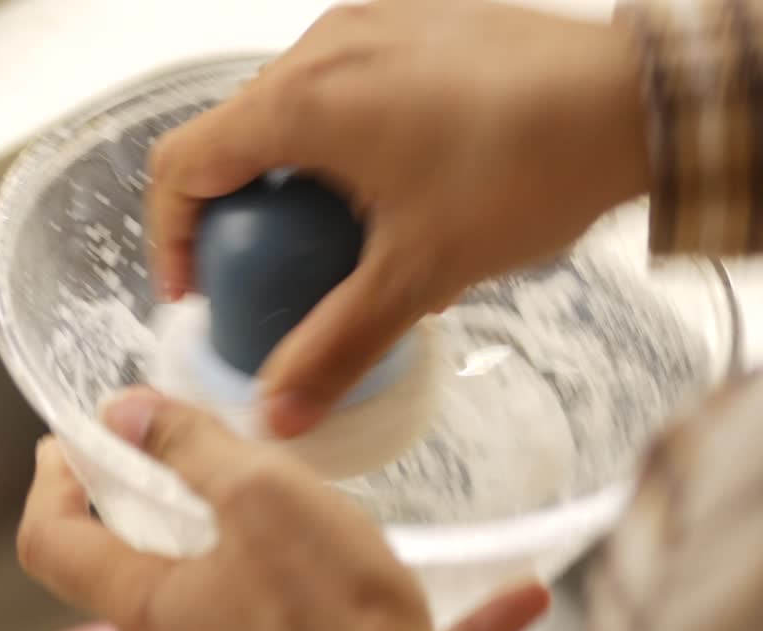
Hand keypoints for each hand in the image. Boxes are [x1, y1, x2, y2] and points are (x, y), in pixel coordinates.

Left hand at [17, 387, 547, 630]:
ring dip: (276, 597)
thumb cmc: (329, 621)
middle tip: (195, 512)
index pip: (54, 544)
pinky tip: (508, 601)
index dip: (52, 486)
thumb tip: (120, 411)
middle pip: (131, 609)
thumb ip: (188, 448)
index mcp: (148, 614)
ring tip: (343, 552)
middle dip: (153, 560)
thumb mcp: (262, 499)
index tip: (66, 445)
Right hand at [146, 0, 648, 436]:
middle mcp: (321, 49)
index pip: (182, 164)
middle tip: (267, 275)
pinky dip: (332, 141)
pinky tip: (386, 188)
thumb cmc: (529, 168)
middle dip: (233, 214)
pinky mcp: (408, 22)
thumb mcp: (418, 274)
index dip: (170, 235)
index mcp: (302, 101)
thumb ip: (335, 347)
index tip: (197, 289)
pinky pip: (338, 84)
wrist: (637, 100)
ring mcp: (366, 27)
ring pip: (284, 109)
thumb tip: (277, 415)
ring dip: (286, 177)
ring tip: (333, 238)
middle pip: (230, 136)